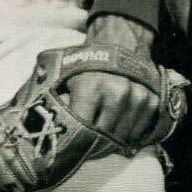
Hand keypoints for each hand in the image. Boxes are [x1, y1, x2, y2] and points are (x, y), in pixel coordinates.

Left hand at [64, 13, 159, 142]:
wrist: (119, 42)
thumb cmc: (86, 64)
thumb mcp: (62, 74)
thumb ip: (52, 98)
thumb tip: (38, 124)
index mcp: (91, 86)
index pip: (83, 130)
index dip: (76, 144)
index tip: (71, 148)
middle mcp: (117, 92)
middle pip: (104, 138)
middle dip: (93, 147)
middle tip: (85, 148)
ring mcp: (138, 97)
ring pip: (123, 139)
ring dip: (112, 144)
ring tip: (101, 140)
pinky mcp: (152, 101)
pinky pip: (140, 133)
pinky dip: (129, 138)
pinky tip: (119, 131)